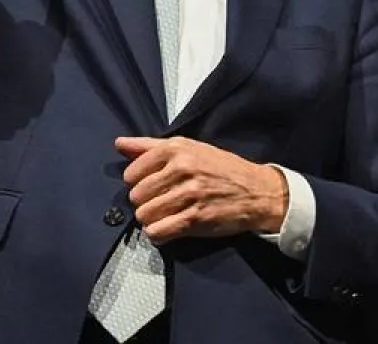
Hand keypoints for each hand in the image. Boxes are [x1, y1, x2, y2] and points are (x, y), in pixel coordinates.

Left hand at [116, 137, 287, 243]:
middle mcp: (182, 169)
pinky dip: (158, 233)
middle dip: (144, 202)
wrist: (257, 191)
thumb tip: (119, 144)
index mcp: (176, 149)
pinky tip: (168, 228)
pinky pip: (158, 232)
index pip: (132, 172)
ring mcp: (189, 195)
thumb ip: (150, 146)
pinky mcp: (196, 219)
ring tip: (165, 215)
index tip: (150, 185)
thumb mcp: (188, 148)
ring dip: (151, 219)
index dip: (136, 182)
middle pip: (136, 195)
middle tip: (160, 201)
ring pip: (145, 215)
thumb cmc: (220, 168)